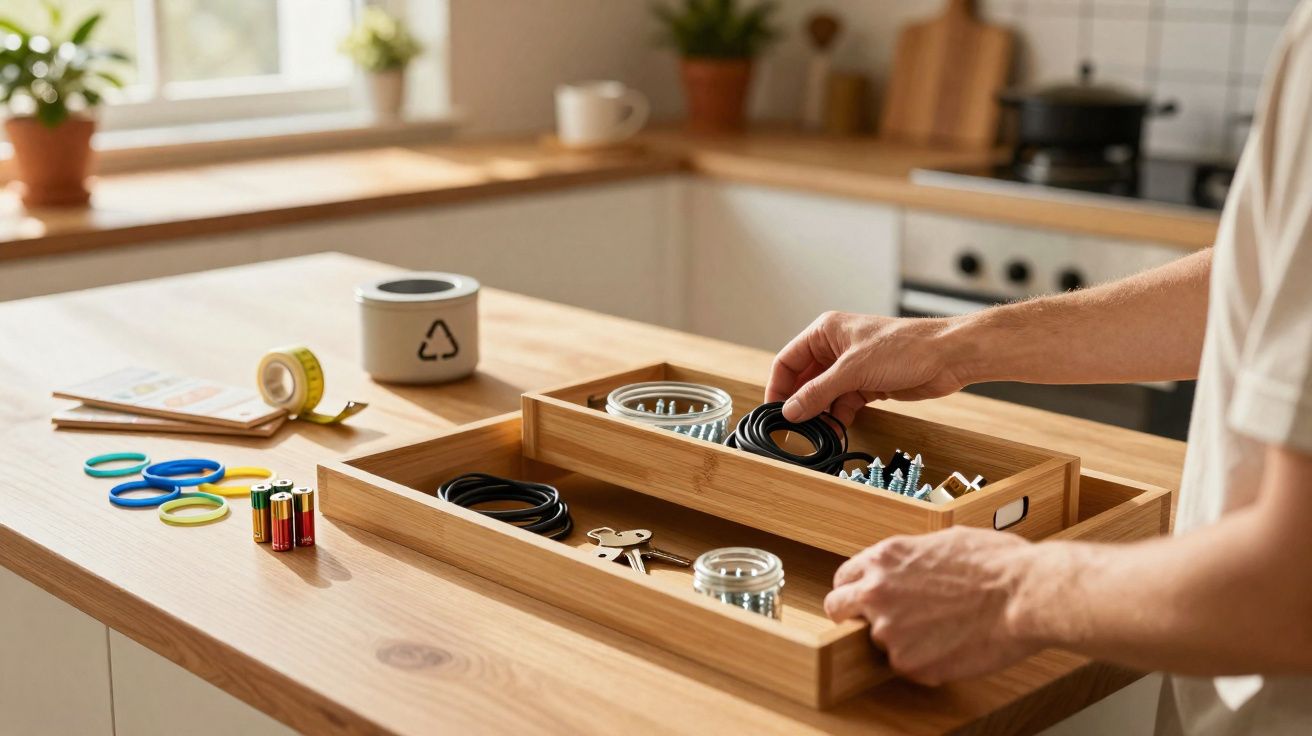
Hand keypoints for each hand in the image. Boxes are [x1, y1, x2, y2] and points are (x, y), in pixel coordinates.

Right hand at [766, 311, 975, 423]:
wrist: (948, 357)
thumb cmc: (906, 347)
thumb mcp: (853, 370)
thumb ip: (818, 392)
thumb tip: (790, 411)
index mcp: (826, 332)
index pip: (788, 360)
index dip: (778, 386)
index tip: (774, 411)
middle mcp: (836, 348)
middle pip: (804, 380)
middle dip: (799, 403)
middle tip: (792, 428)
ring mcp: (852, 368)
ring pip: (824, 395)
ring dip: (819, 414)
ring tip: (815, 434)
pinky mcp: (868, 385)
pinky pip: (843, 404)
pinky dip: (838, 418)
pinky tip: (836, 431)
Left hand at [823, 526, 1042, 684]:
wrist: (1023, 595)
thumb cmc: (996, 564)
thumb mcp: (943, 542)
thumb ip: (911, 560)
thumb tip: (908, 568)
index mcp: (883, 559)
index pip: (843, 579)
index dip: (855, 590)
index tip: (864, 600)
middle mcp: (876, 594)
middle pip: (838, 609)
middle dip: (853, 616)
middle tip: (881, 621)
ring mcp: (889, 632)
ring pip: (880, 641)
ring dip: (903, 639)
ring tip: (943, 630)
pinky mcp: (909, 664)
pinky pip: (908, 666)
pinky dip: (926, 661)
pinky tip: (954, 645)